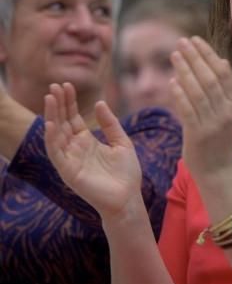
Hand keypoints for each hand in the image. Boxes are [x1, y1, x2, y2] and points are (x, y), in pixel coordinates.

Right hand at [44, 83, 141, 218]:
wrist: (128, 198)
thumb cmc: (126, 173)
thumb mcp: (122, 142)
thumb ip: (111, 123)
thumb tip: (99, 102)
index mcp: (87, 142)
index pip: (73, 118)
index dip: (69, 102)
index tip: (67, 85)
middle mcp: (75, 149)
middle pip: (62, 122)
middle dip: (58, 104)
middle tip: (55, 85)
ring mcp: (70, 160)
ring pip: (56, 134)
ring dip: (51, 116)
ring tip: (50, 97)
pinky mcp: (68, 171)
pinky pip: (56, 153)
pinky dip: (52, 138)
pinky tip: (51, 123)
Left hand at [169, 37, 231, 177]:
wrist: (218, 170)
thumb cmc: (218, 138)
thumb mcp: (226, 112)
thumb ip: (224, 89)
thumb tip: (221, 61)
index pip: (224, 73)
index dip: (209, 54)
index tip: (196, 40)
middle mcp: (226, 111)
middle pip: (210, 78)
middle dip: (195, 57)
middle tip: (182, 41)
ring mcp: (213, 123)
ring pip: (198, 91)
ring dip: (185, 70)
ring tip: (174, 55)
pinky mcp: (198, 134)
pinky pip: (188, 110)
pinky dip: (180, 94)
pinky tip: (171, 81)